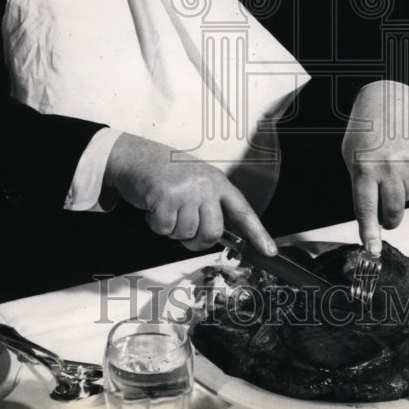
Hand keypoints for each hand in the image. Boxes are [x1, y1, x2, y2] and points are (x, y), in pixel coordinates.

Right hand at [104, 133, 276, 255]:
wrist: (138, 156)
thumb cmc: (168, 174)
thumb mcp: (197, 182)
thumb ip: (210, 205)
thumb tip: (220, 237)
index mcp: (218, 183)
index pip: (243, 211)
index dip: (258, 234)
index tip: (269, 252)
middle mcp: (206, 186)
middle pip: (212, 233)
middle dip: (196, 240)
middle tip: (182, 228)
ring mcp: (186, 191)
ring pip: (186, 234)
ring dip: (172, 229)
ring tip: (166, 208)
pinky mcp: (165, 197)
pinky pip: (164, 229)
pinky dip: (155, 224)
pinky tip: (153, 206)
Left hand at [341, 81, 408, 254]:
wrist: (388, 101)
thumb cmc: (365, 131)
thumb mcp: (351, 157)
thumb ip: (361, 186)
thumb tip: (372, 216)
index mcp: (363, 168)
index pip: (366, 208)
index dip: (369, 232)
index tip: (373, 249)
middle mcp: (388, 167)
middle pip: (394, 210)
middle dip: (390, 219)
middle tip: (386, 218)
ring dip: (400, 192)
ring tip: (391, 171)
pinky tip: (405, 161)